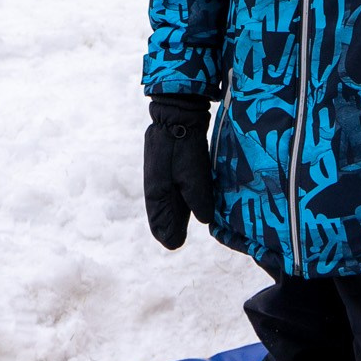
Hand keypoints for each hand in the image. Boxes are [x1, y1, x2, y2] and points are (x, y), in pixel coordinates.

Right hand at [143, 93, 214, 249]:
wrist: (177, 116)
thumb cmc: (184, 147)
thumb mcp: (193, 176)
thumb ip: (198, 200)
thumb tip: (204, 219)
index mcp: (157, 193)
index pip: (159, 222)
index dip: (167, 234)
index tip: (174, 245)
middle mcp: (156, 186)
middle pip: (161, 214)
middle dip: (169, 227)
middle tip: (176, 241)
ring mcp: (161, 175)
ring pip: (167, 201)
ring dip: (173, 214)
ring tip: (181, 227)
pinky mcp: (168, 165)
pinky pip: (171, 189)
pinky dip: (176, 199)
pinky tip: (186, 203)